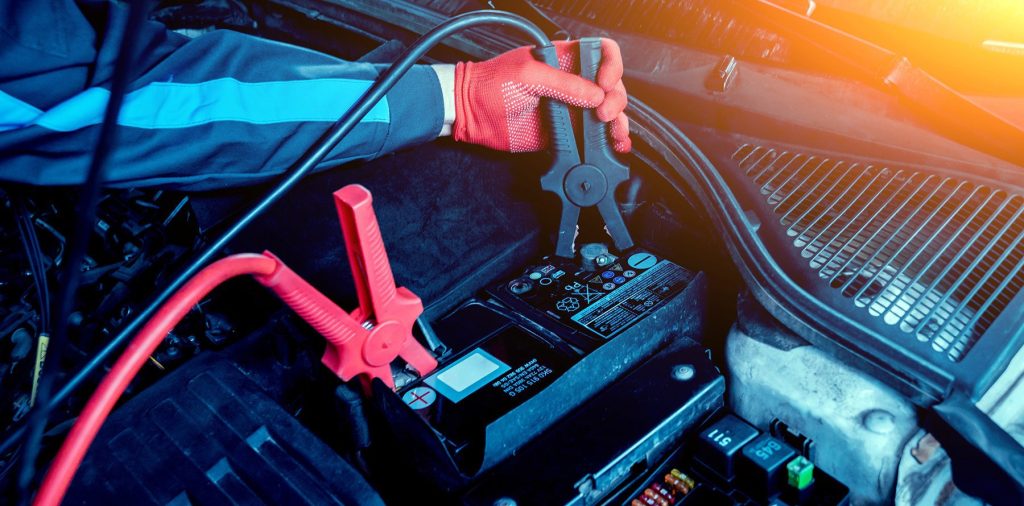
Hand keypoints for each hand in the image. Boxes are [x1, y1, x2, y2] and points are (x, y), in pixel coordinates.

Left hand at [452, 38, 630, 153]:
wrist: (471, 113)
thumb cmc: (491, 84)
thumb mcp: (528, 75)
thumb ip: (563, 84)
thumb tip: (595, 95)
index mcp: (564, 60)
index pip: (601, 53)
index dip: (611, 65)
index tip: (604, 82)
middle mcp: (571, 83)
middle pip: (610, 87)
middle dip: (615, 100)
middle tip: (602, 114)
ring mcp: (569, 109)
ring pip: (606, 114)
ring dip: (617, 124)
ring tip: (613, 134)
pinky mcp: (564, 133)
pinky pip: (590, 138)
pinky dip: (607, 144)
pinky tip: (614, 147)